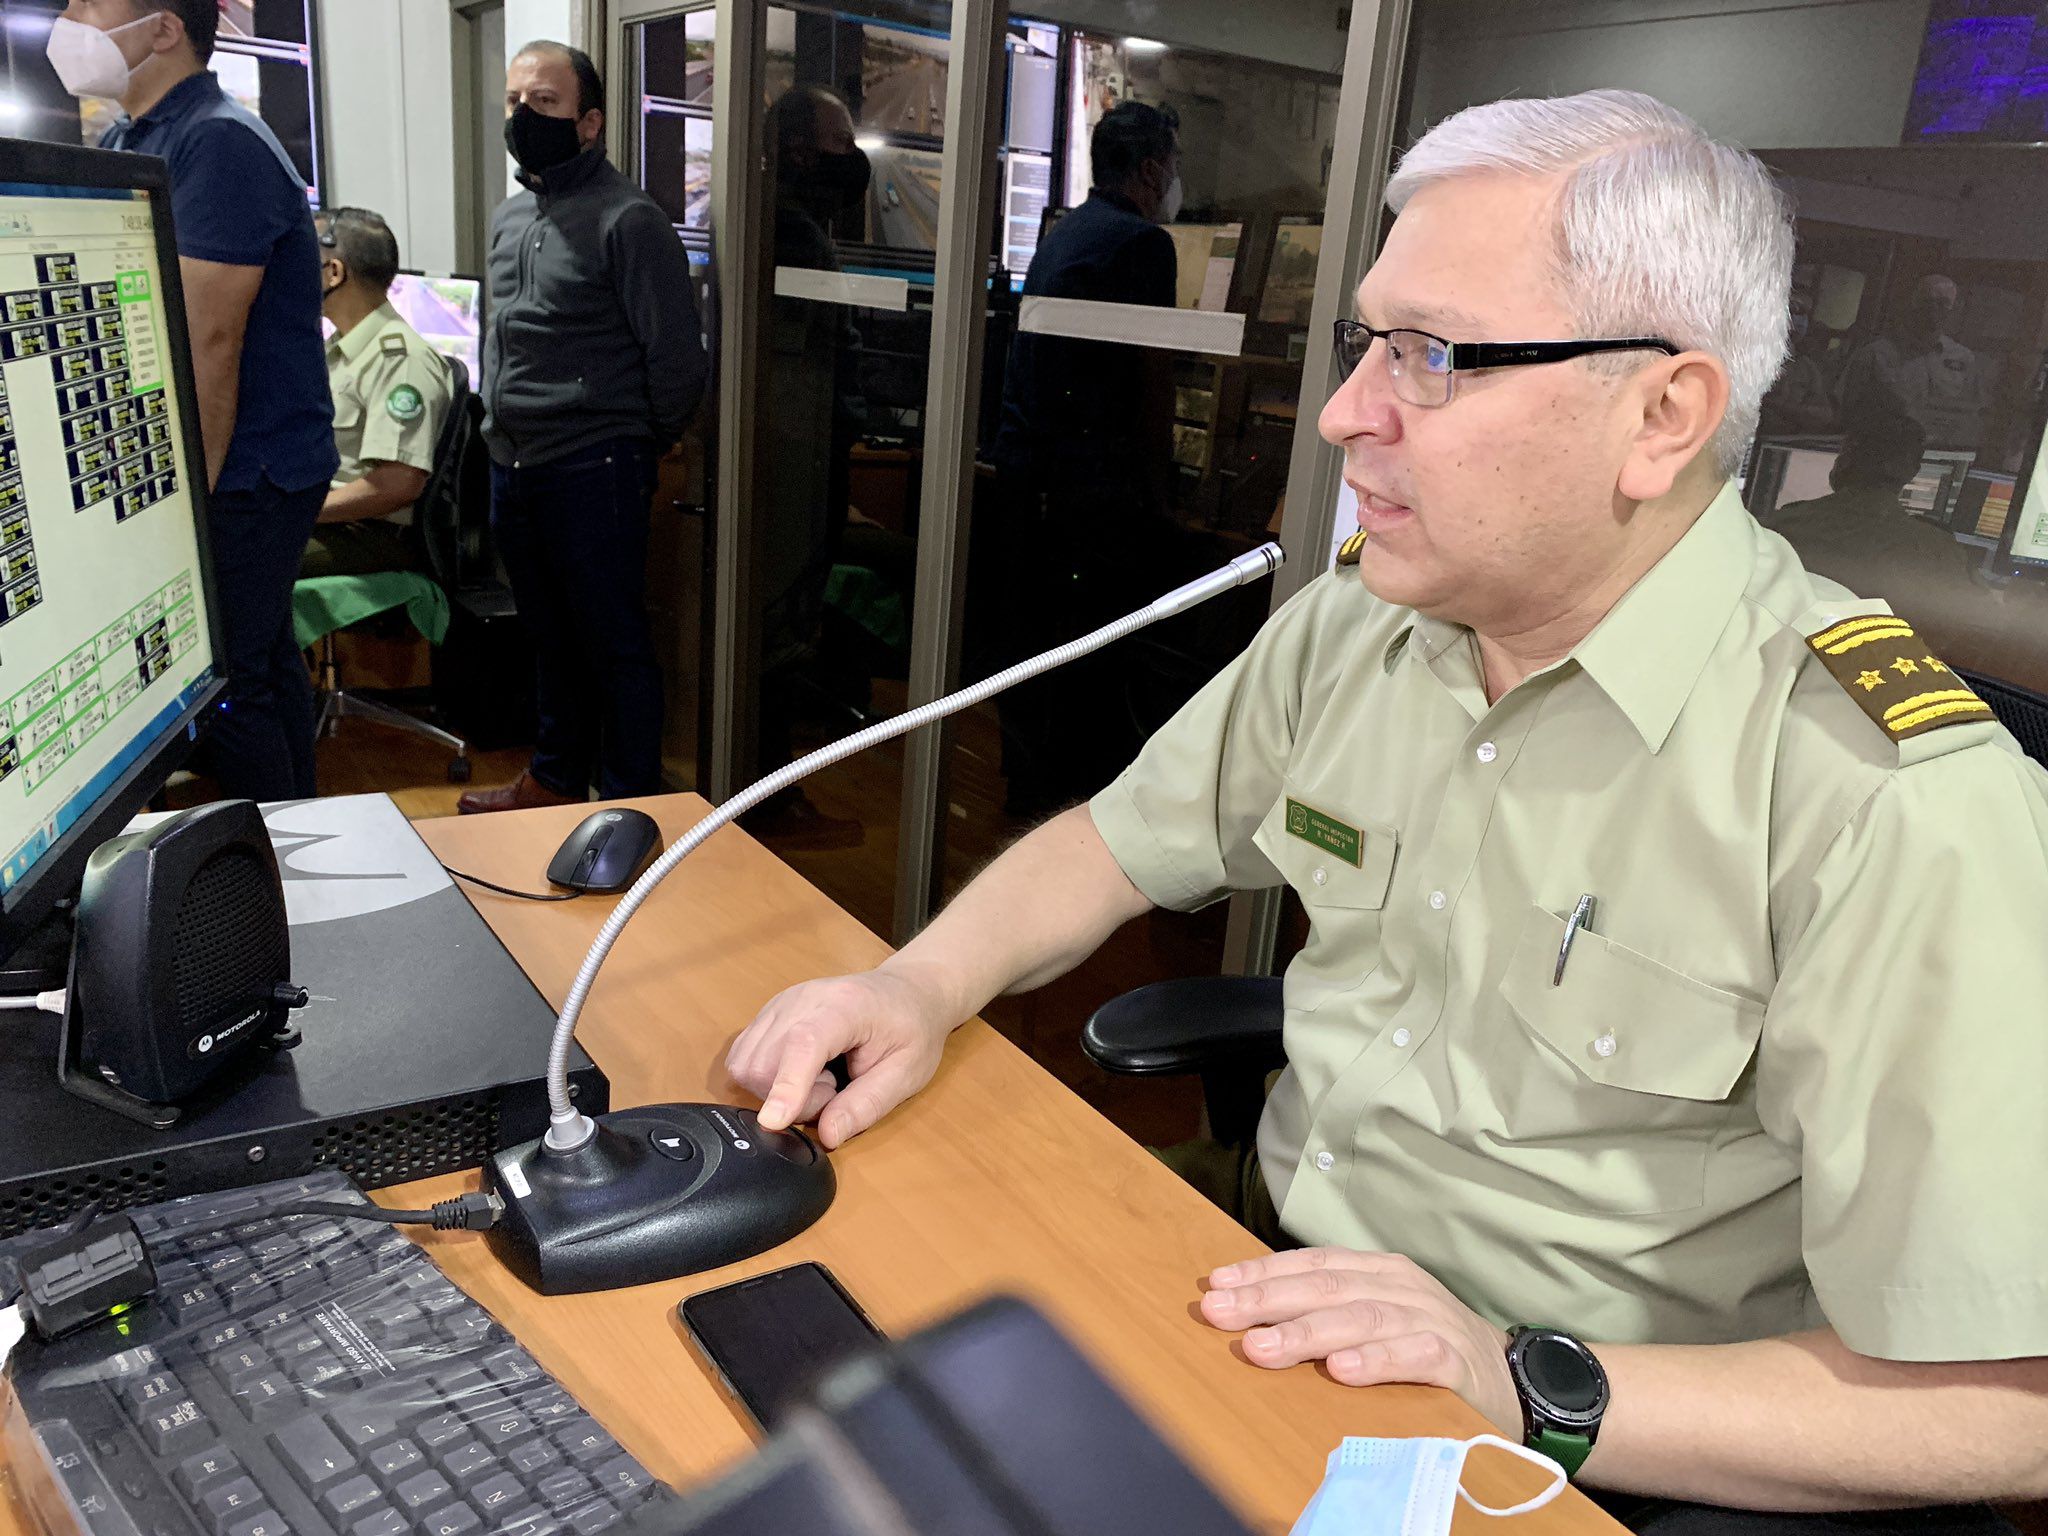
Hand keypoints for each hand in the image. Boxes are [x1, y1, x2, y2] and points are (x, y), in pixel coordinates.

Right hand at [724, 967, 951, 1148]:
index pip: (804, 1043)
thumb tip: (828, 1136)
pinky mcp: (767, 1014)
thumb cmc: (912, 1029)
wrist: (905, 992)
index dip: (787, 1085)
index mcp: (845, 1007)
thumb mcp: (907, 1074)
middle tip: (835, 1091)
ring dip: (777, 1089)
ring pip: (746, 1064)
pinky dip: (767, 1078)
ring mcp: (779, 1003)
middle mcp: (802, 999)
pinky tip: (803, 1070)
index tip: (774, 1122)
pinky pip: (744, 1058)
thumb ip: (867, 1105)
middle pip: (765, 1063)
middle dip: (794, 1098)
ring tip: (822, 1079)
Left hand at [1199, 1248, 1520, 1433]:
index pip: (1311, 1263)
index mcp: (1377, 1271)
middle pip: (1326, 1287)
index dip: (1262, 1273)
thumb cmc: (1427, 1346)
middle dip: (1267, 1299)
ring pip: (1361, 1318)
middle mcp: (1400, 1286)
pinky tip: (1341, 1370)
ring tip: (1263, 1345)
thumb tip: (1254, 1313)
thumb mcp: (1376, 1317)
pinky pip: (1412, 1355)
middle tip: (1219, 1312)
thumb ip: (1327, 1310)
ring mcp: (1429, 1318)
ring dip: (1306, 1333)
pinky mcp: (1455, 1360)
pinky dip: (1376, 1361)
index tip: (1216, 1285)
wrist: (1510, 1379)